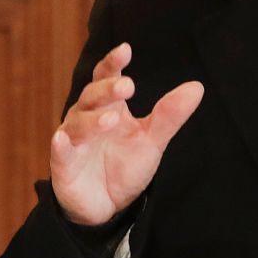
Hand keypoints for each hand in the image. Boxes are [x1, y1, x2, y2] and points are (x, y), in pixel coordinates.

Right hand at [50, 42, 204, 226]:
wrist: (108, 206)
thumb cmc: (125, 166)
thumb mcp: (152, 140)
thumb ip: (169, 115)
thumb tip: (197, 87)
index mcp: (108, 106)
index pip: (106, 77)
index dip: (113, 63)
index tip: (126, 50)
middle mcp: (86, 117)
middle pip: (92, 96)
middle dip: (107, 90)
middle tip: (128, 87)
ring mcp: (73, 140)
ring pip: (78, 123)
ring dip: (93, 120)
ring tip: (111, 119)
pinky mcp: (64, 165)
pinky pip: (60, 153)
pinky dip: (60, 146)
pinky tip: (62, 139)